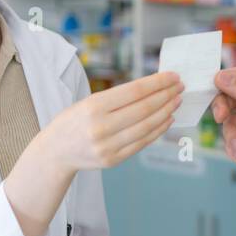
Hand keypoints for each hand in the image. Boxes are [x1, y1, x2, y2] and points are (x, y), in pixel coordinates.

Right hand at [47, 71, 182, 172]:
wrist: (55, 151)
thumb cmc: (74, 120)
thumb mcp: (89, 102)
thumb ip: (118, 97)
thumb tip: (154, 87)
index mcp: (93, 107)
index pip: (135, 91)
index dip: (158, 83)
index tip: (173, 76)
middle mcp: (101, 127)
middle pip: (144, 108)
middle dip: (166, 95)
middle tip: (180, 86)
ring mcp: (108, 146)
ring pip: (147, 126)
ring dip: (166, 111)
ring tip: (177, 101)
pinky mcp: (113, 160)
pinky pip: (143, 142)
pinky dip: (158, 130)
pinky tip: (167, 119)